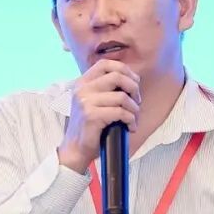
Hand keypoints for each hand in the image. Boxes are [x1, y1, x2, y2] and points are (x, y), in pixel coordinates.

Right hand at [57, 59, 140, 173]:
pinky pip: (121, 112)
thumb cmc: (89, 127)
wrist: (75, 149)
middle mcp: (82, 89)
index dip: (124, 70)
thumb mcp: (93, 102)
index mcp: (82, 83)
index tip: (134, 82)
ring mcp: (86, 102)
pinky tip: (130, 127)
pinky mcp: (92, 116)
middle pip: (117, 76)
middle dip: (134, 88)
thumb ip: (106, 89)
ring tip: (134, 118)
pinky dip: (131, 120)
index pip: (105, 64)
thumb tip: (132, 80)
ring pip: (122, 97)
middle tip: (137, 101)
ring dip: (134, 109)